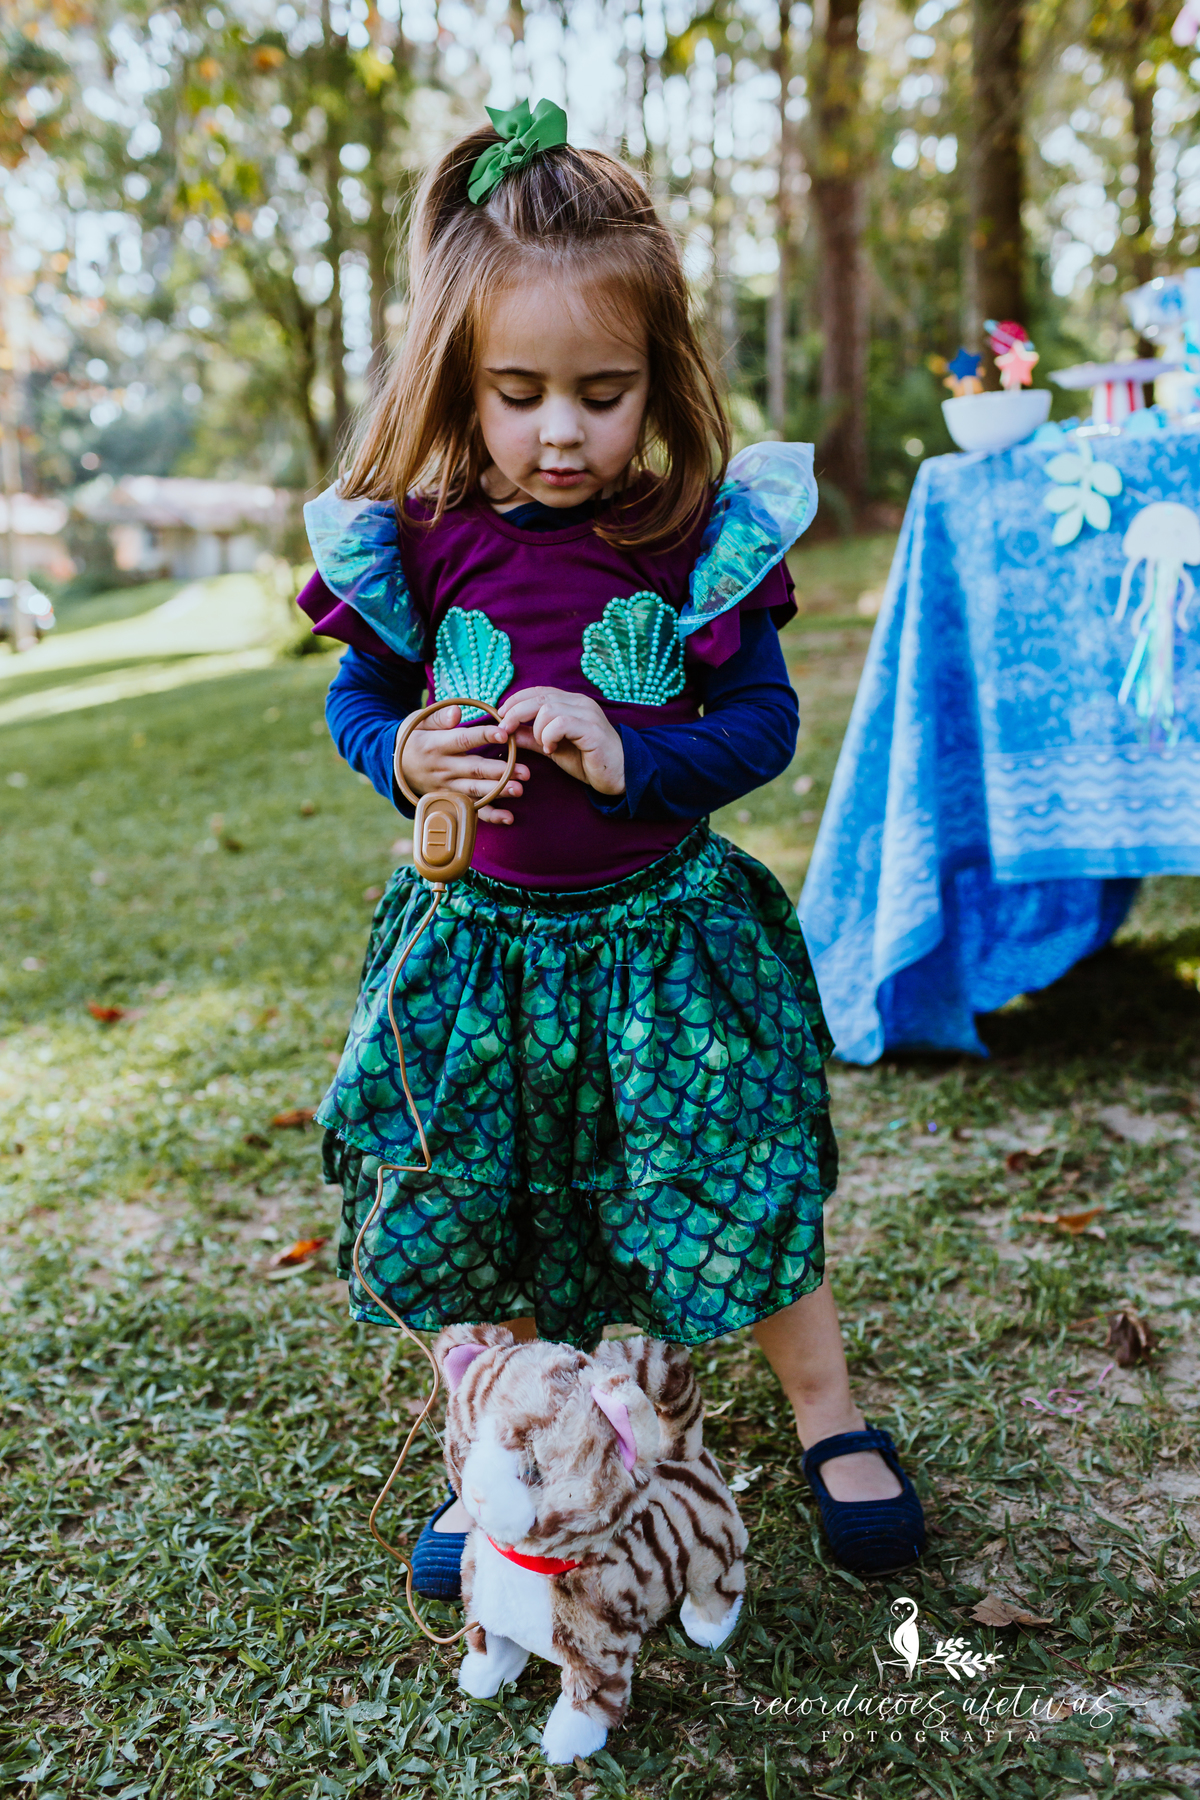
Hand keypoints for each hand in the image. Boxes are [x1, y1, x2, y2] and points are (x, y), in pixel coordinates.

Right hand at [397, 704, 528, 825]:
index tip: (504, 734)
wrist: (391, 767)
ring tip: (519, 790)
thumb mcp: (418, 722)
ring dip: (499, 792)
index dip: (483, 736)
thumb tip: (457, 712)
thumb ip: (439, 717)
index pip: (462, 740)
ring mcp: (446, 787)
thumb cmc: (412, 738)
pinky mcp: (450, 800)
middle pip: (474, 769)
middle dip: (500, 771)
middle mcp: (442, 768)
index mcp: (436, 745)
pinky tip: (508, 817)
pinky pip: (470, 810)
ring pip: (475, 790)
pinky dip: (489, 816)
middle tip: (525, 772)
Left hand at [496, 687, 624, 795]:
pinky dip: (549, 736)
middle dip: (515, 713)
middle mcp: (579, 703)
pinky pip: (561, 724)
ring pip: (547, 709)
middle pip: (538, 697)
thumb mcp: (552, 747)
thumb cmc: (588, 760)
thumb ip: (531, 737)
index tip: (501, 716)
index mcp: (571, 702)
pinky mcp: (592, 729)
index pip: (537, 691)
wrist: (620, 775)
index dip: (515, 700)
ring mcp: (587, 714)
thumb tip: (508, 731)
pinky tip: (552, 749)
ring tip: (544, 746)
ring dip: (537, 730)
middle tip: (505, 730)